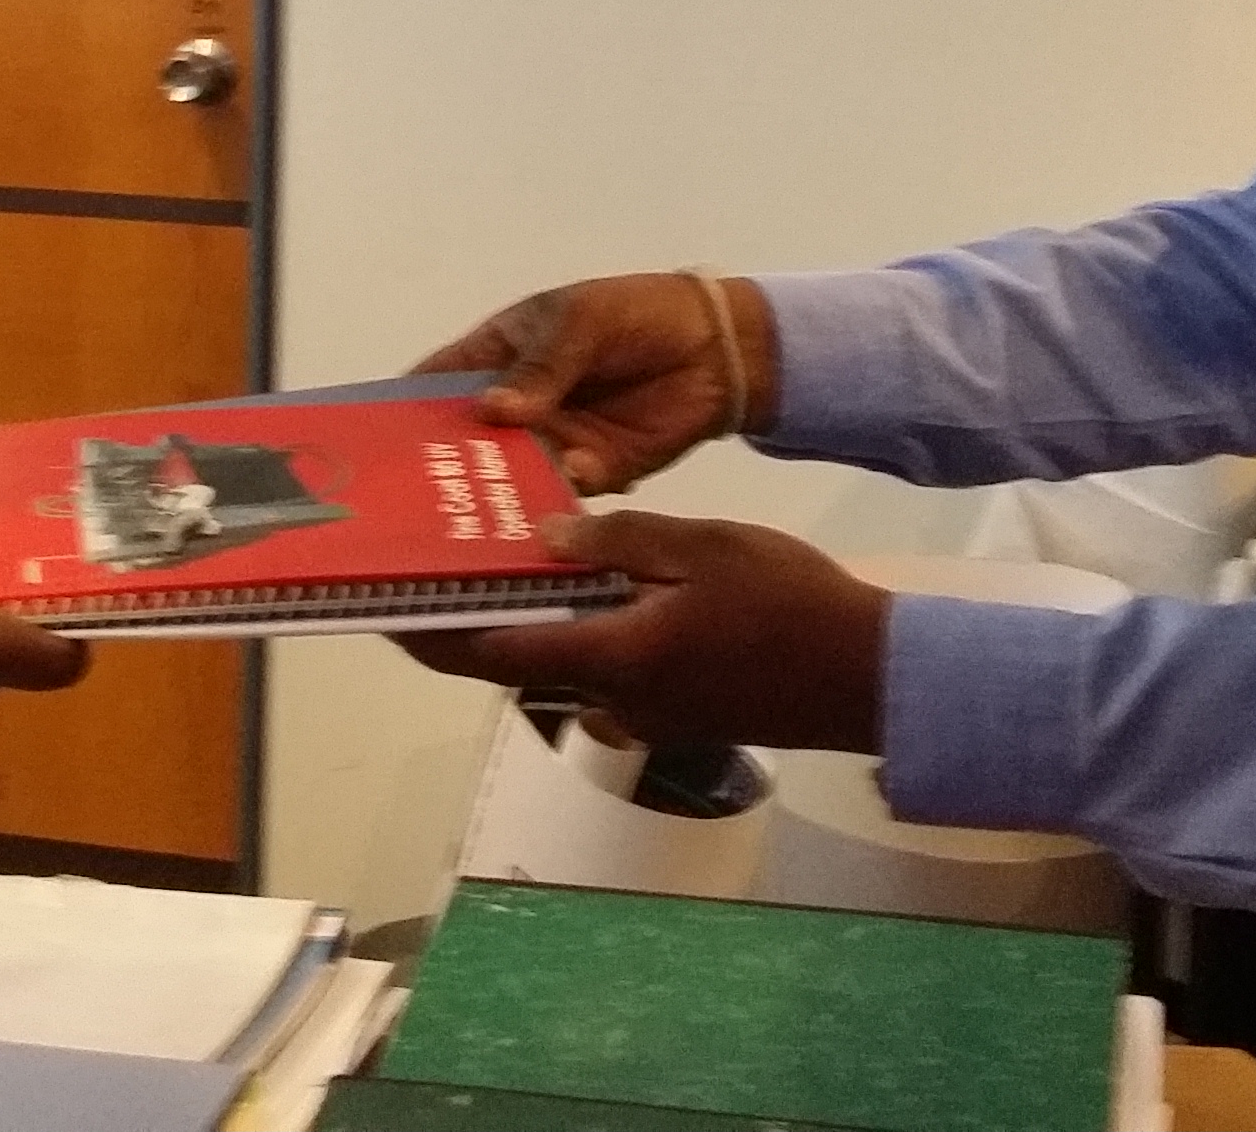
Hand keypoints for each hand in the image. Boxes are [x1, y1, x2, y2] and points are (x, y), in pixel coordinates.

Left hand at [399, 511, 885, 753]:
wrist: (872, 676)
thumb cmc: (790, 604)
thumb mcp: (703, 547)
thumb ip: (619, 542)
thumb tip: (542, 541)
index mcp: (612, 656)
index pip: (492, 652)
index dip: (429, 634)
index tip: (383, 609)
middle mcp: (615, 699)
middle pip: (518, 663)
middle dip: (471, 624)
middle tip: (436, 572)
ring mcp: (647, 715)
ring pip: (566, 665)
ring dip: (533, 625)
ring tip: (511, 562)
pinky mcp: (678, 713)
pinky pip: (609, 670)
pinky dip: (584, 633)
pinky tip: (595, 587)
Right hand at [413, 273, 772, 494]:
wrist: (718, 348)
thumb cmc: (637, 314)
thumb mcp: (581, 322)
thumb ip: (541, 368)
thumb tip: (492, 411)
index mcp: (497, 355)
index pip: (436, 385)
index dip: (404, 412)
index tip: (373, 447)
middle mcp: (514, 406)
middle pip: (465, 442)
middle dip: (443, 468)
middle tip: (412, 504)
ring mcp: (550, 442)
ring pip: (508, 475)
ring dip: (495, 494)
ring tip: (468, 523)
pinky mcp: (591, 473)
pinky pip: (560, 495)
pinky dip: (550, 506)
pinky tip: (538, 520)